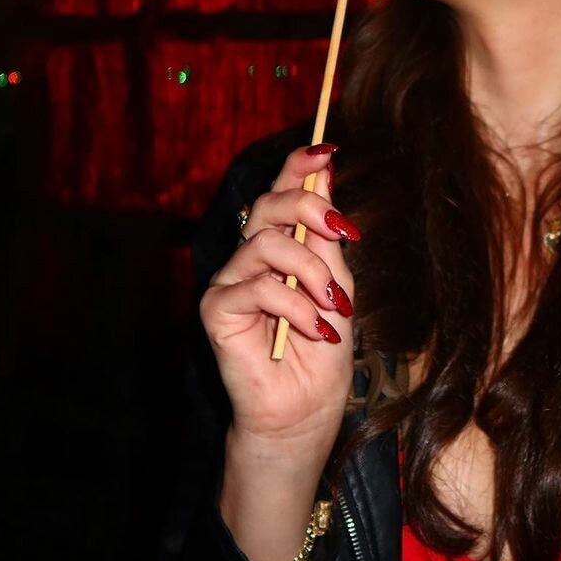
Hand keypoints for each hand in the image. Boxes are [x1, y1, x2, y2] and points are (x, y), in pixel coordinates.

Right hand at [200, 143, 359, 443]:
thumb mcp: (338, 285)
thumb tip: (325, 170)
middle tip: (344, 233)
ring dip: (311, 272)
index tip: (327, 150)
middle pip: (271, 205)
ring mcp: (230, 281)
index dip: (298, 165)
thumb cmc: (323, 351)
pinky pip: (257, 287)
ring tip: (332, 306)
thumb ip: (327, 236)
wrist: (307, 410)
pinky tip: (315, 332)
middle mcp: (250, 256)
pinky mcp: (217, 310)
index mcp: (281, 246)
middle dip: (311, 209)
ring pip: (267, 244)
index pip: (281, 191)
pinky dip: (295, 307)